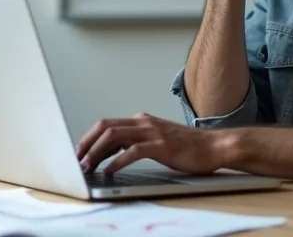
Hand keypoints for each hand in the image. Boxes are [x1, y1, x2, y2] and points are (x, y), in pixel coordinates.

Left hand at [75, 113, 226, 174]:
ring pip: (114, 136)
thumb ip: (137, 142)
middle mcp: (144, 123)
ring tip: (88, 167)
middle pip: (105, 127)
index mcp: (142, 121)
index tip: (79, 153)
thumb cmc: (188, 147)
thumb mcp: (157, 140)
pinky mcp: (161, 146)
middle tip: (77, 160)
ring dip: (97, 152)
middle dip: (87, 143)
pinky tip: (109, 171)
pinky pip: (133, 151)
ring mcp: (153, 132)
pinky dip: (117, 161)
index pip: (107, 124)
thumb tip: (111, 153)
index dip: (89, 138)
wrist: (215, 146)